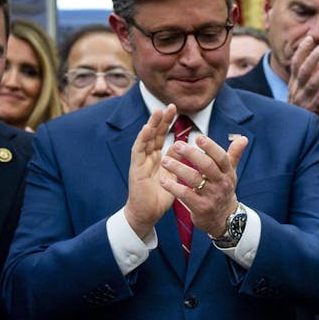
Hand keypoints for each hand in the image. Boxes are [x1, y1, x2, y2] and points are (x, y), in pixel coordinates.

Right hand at [124, 105, 175, 237]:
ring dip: (151, 125)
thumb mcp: (173, 176)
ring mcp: (140, 162)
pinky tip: (147, 129)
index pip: (162, 136)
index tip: (177, 109)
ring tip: (158, 112)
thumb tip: (183, 148)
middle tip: (171, 105)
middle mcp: (148, 157)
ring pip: (145, 139)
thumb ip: (177, 162)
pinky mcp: (135, 169)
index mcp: (157, 158)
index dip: (168, 123)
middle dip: (162, 119)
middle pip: (154, 134)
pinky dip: (142, 139)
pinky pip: (138, 151)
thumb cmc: (160, 197)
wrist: (148, 214)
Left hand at [160, 132, 247, 237]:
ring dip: (178, 168)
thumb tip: (244, 138)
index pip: (221, 157)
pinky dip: (173, 187)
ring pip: (194, 179)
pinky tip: (163, 180)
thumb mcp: (230, 173)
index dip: (210, 147)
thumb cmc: (223, 191)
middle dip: (191, 154)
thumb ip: (234, 155)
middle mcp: (221, 183)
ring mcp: (211, 196)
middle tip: (177, 145)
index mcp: (227, 173)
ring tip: (165, 160)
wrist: (224, 219)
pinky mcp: (201, 208)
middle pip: (207, 166)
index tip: (198, 137)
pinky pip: (185, 195)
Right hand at [287, 36, 318, 114]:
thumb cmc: (303, 113)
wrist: (298, 137)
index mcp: (294, 86)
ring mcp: (302, 103)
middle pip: (302, 70)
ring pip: (312, 83)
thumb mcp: (302, 93)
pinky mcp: (309, 113)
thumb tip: (316, 60)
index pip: (295, 64)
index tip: (310, 38)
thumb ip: (307, 78)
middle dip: (312, 57)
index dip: (302, 50)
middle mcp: (295, 92)